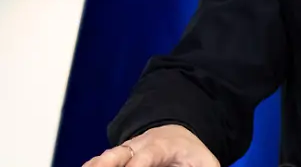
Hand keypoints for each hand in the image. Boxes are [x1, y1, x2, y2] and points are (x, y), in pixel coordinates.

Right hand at [82, 125, 220, 166]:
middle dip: (105, 166)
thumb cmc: (192, 155)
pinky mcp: (115, 160)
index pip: (144, 159)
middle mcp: (136, 147)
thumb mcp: (206, 163)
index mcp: (159, 147)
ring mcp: (123, 152)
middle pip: (115, 156)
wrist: (179, 135)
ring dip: (94, 166)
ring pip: (102, 159)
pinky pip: (97, 163)